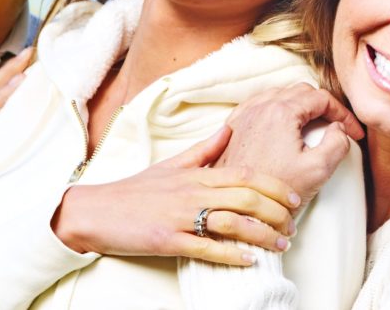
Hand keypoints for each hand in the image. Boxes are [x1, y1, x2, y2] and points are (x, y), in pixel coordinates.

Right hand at [51, 126, 300, 266]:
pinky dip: (230, 254)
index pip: (245, 174)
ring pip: (231, 222)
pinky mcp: (167, 240)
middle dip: (276, 211)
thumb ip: (204, 150)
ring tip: (281, 244)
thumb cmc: (136, 190)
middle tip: (294, 224)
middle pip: (245, 197)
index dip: (274, 185)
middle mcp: (192, 192)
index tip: (294, 197)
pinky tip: (249, 260)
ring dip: (261, 234)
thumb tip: (230, 130)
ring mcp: (180, 217)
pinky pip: (205, 247)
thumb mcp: (172, 164)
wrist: (95, 211)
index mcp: (196, 174)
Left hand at [219, 83, 363, 205]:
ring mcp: (244, 116)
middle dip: (323, 106)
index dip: (343, 113)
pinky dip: (278, 109)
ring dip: (300, 105)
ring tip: (314, 125)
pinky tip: (283, 125)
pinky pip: (259, 105)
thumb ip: (337, 143)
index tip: (353, 132)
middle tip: (337, 126)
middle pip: (301, 92)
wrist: (236, 211)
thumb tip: (338, 129)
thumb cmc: (274, 194)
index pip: (321, 98)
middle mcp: (260, 107)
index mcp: (281, 112)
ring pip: (279, 95)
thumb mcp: (318, 170)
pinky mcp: (234, 127)